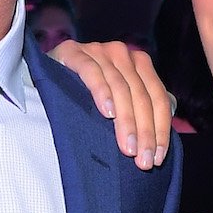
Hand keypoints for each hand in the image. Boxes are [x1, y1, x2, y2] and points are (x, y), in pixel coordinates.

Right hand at [52, 39, 173, 169]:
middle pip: (141, 95)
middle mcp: (122, 54)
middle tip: (142, 161)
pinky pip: (92, 73)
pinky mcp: (74, 52)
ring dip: (126, 121)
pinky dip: (102, 93)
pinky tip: (107, 113)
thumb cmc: (85, 93)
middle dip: (144, 132)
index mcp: (139, 63)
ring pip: (120, 88)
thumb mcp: (118, 99)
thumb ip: (142, 105)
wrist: (46, 73)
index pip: (157, 97)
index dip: (161, 129)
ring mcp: (98, 51)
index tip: (157, 157)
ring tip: (127, 148)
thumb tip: (166, 124)